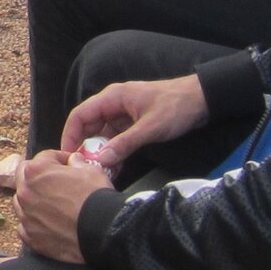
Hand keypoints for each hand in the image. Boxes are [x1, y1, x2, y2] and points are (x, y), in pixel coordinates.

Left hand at [12, 151, 112, 263]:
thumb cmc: (95, 198)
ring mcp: (25, 216)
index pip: (44, 157)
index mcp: (35, 171)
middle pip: (25, 177)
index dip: (59, 159)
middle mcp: (24, 193)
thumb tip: (73, 161)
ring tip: (53, 204)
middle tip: (57, 182)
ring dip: (34, 199)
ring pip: (22, 202)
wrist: (102, 233)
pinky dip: (34, 223)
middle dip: (40, 177)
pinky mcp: (30, 237)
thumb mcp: (90, 170)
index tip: (69, 165)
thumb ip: (77, 162)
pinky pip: (25, 226)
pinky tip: (49, 223)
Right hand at [58, 73, 208, 171]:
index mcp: (112, 97)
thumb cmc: (176, 107)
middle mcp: (114, 104)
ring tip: (99, 171)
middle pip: (89, 126)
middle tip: (83, 168)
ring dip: (100, 151)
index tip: (67, 155)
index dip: (70, 134)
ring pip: (103, 134)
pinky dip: (114, 151)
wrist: (203, 100)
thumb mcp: (150, 128)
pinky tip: (114, 166)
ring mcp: (124, 114)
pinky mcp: (134, 124)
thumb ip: (125, 144)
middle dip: (84, 146)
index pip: (80, 114)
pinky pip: (117, 138)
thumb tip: (101, 160)